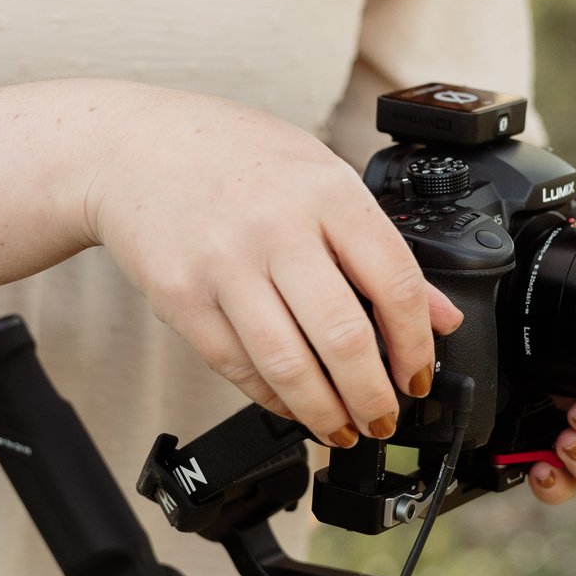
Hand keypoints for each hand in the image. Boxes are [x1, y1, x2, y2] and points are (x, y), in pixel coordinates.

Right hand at [82, 87, 462, 446]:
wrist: (136, 148)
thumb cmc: (237, 158)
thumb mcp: (322, 179)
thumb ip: (380, 247)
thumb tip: (439, 315)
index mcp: (327, 193)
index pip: (394, 283)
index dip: (416, 345)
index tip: (419, 375)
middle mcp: (277, 228)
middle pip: (344, 337)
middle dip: (373, 396)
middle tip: (383, 418)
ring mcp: (224, 265)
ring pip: (288, 364)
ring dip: (324, 411)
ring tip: (343, 427)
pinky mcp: (182, 297)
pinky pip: (237, 367)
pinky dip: (272, 397)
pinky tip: (293, 404)